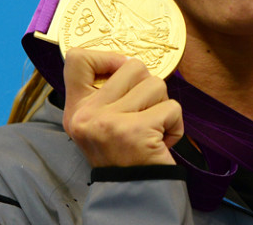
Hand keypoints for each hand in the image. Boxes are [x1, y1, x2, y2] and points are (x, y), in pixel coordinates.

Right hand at [62, 48, 183, 166]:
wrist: (132, 195)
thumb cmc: (123, 154)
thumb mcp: (99, 123)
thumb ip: (107, 93)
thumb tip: (129, 61)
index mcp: (76, 108)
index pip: (78, 58)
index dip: (107, 57)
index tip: (121, 73)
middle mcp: (87, 114)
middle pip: (132, 65)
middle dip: (148, 86)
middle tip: (144, 113)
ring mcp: (110, 123)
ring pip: (156, 84)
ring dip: (163, 105)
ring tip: (153, 128)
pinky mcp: (136, 132)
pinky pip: (172, 108)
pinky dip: (175, 125)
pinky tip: (163, 141)